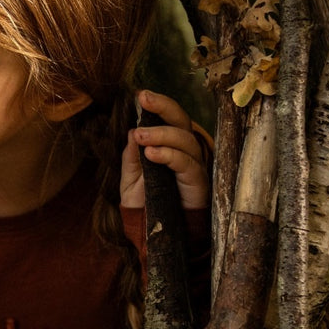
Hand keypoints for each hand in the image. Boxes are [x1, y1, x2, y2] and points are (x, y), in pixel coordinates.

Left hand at [119, 89, 209, 209]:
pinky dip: (169, 155)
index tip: (141, 94)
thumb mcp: (130, 179)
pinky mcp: (198, 182)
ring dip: (162, 134)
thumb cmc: (146, 204)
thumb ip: (131, 157)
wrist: (154, 233)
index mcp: (170, 146)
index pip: (169, 118)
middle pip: (182, 121)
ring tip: (140, 136)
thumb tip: (132, 131)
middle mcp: (185, 151)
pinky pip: (186, 163)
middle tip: (144, 99)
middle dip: (164, 107)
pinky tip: (151, 153)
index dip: (159, 104)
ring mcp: (193, 166)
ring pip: (185, 140)